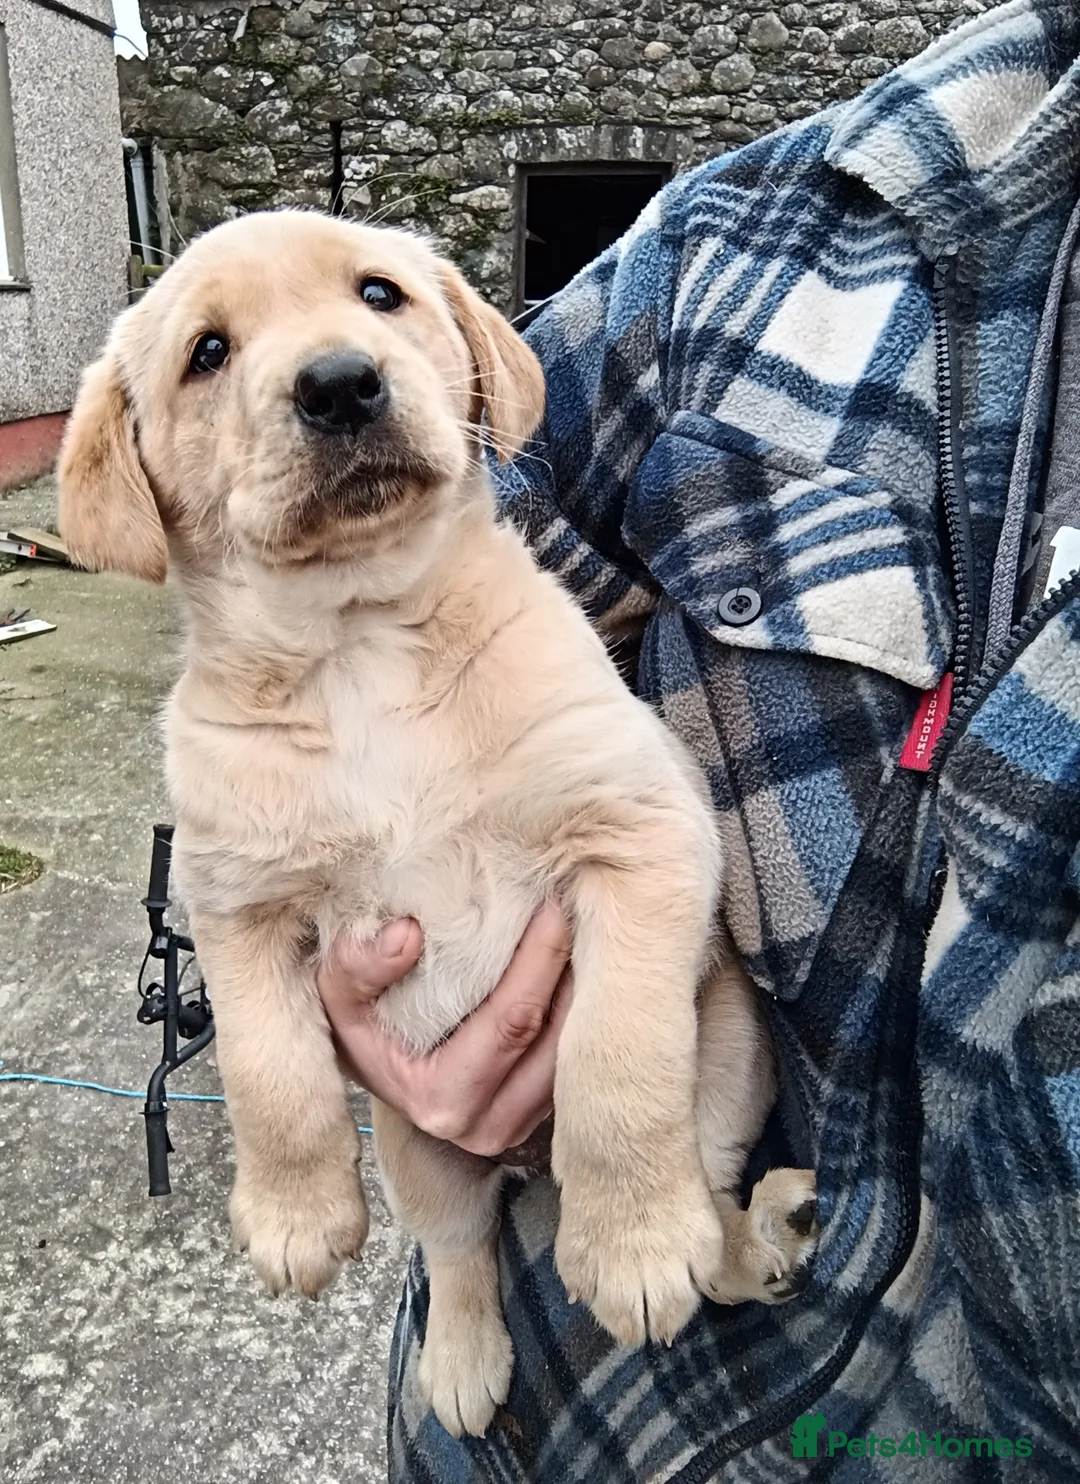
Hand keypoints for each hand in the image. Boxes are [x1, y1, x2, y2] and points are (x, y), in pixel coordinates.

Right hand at [317, 903, 571, 1156]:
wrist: (369, 1066)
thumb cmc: (357, 1026)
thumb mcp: (337, 993)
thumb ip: (358, 964)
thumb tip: (407, 935)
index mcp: (441, 1099)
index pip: (512, 1021)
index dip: (539, 960)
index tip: (552, 906)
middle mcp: (486, 1126)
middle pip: (555, 1038)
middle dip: (572, 969)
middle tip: (578, 907)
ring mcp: (516, 1127)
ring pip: (571, 1053)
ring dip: (583, 990)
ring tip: (582, 930)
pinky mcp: (534, 1117)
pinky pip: (569, 1061)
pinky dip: (576, 1011)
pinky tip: (572, 965)